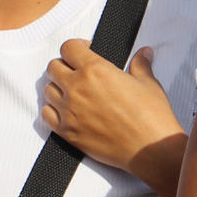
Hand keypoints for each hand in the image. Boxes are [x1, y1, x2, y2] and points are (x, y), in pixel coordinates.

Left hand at [41, 43, 183, 186]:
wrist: (149, 149)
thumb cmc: (150, 117)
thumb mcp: (148, 84)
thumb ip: (140, 65)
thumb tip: (143, 54)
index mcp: (95, 70)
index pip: (68, 47)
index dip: (76, 47)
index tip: (84, 51)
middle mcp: (77, 88)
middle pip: (54, 67)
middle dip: (64, 66)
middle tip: (77, 72)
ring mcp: (69, 111)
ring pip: (48, 90)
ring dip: (58, 88)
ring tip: (72, 92)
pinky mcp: (67, 132)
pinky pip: (46, 114)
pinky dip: (53, 110)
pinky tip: (66, 111)